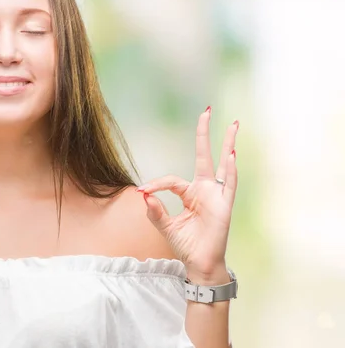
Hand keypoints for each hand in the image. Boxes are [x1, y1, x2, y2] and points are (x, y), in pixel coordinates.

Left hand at [137, 107, 237, 278]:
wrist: (199, 264)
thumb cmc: (185, 244)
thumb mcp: (165, 226)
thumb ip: (155, 211)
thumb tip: (143, 195)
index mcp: (189, 193)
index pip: (171, 180)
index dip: (156, 184)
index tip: (142, 192)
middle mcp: (204, 190)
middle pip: (205, 156)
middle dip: (204, 134)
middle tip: (206, 111)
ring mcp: (217, 195)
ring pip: (224, 165)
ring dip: (228, 144)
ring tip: (234, 123)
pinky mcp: (226, 205)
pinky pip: (230, 184)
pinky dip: (231, 170)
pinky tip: (232, 153)